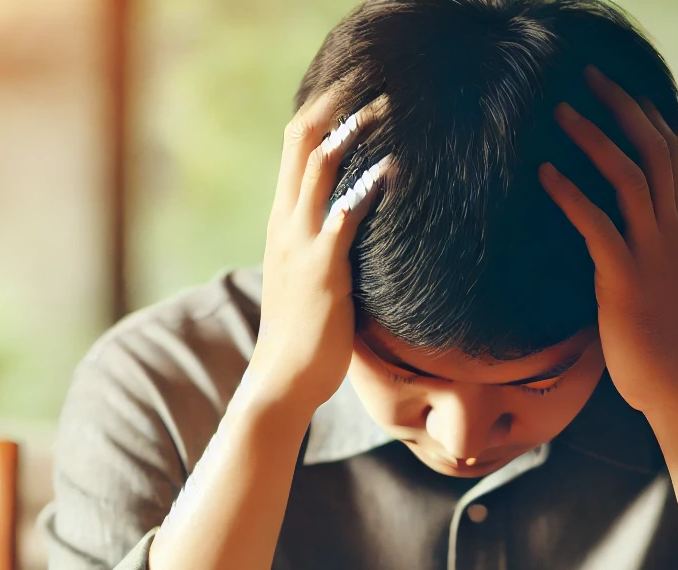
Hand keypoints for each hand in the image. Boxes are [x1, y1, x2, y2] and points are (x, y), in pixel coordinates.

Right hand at [246, 90, 389, 419]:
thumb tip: (357, 232)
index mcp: (283, 221)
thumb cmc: (304, 336)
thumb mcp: (310, 278)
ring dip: (355, 130)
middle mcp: (286, 222)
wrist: (282, 380)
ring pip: (320, 165)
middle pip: (302, 140)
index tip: (354, 89)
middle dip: (336, 104)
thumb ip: (326, 248)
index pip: (296, 147)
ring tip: (387, 108)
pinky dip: (370, 186)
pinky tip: (395, 170)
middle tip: (372, 80)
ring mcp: (301, 243)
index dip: (322, 110)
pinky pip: (345, 215)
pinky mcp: (323, 268)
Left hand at [538, 67, 677, 418]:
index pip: (669, 153)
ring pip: (629, 177)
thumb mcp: (652, 279)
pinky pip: (597, 224)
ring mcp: (652, 253)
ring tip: (558, 114)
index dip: (643, 113)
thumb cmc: (657, 338)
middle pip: (654, 149)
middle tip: (586, 76)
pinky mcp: (625, 280)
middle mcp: (670, 230)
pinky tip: (543, 175)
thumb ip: (637, 246)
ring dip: (592, 140)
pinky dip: (570, 194)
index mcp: (677, 226)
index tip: (615, 86)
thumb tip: (606, 227)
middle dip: (620, 106)